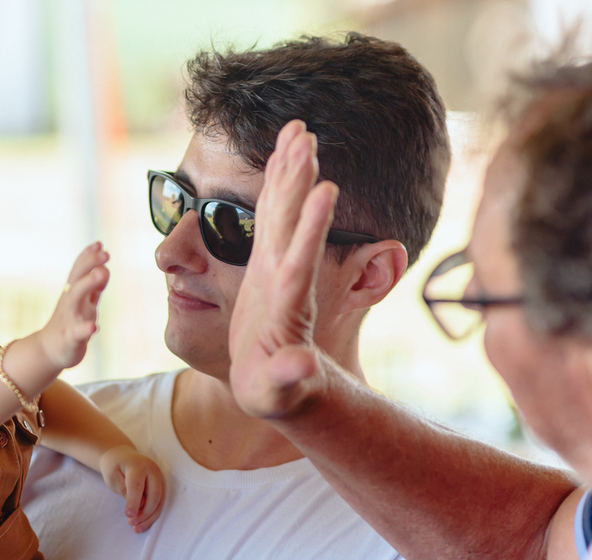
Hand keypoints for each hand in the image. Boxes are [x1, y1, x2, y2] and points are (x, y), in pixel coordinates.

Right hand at [35, 242, 110, 369]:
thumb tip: (104, 264)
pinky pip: (77, 332)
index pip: (80, 270)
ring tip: (102, 273)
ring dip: (88, 285)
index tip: (99, 244)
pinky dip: (85, 329)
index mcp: (74, 292)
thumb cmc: (70, 322)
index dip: (89, 256)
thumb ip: (95, 285)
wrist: (49, 350)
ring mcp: (70, 319)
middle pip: (78, 278)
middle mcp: (71, 302)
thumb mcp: (84, 301)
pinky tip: (94, 327)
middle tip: (105, 253)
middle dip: (90, 264)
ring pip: (77, 299)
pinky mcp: (71, 338)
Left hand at [98, 445, 165, 532]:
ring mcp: (159, 478)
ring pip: (160, 501)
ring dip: (149, 517)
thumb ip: (125, 490)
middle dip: (144, 512)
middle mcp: (153, 471)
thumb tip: (140, 506)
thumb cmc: (114, 467)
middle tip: (132, 523)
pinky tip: (143, 523)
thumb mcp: (113, 477)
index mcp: (138, 466)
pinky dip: (152, 514)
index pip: (137, 486)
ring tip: (136, 528)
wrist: (121, 456)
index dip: (134, 502)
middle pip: (154, 495)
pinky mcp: (161, 485)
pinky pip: (160, 502)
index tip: (129, 516)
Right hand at [228, 120, 337, 418]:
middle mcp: (286, 280)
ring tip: (298, 132)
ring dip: (290, 173)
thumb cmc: (275, 394)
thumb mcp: (277, 392)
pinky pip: (269, 220)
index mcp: (287, 307)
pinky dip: (273, 189)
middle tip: (306, 137)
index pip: (299, 262)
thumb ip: (287, 378)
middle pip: (291, 225)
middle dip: (298, 182)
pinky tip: (280, 159)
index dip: (310, 229)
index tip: (324, 191)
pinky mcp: (267, 269)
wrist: (282, 387)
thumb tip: (300, 369)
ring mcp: (278, 271)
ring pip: (282, 214)